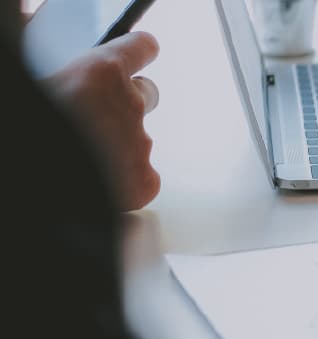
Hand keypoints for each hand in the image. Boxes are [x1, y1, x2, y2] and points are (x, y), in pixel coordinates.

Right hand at [45, 33, 161, 210]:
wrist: (41, 178)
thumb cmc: (38, 117)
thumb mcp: (38, 80)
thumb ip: (62, 69)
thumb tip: (45, 42)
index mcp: (100, 72)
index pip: (139, 48)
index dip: (138, 51)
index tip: (143, 51)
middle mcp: (129, 105)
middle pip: (146, 94)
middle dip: (127, 103)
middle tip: (96, 118)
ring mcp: (140, 145)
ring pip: (139, 140)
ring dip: (118, 146)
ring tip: (83, 158)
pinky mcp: (143, 183)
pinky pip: (144, 178)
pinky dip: (127, 182)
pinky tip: (98, 185)